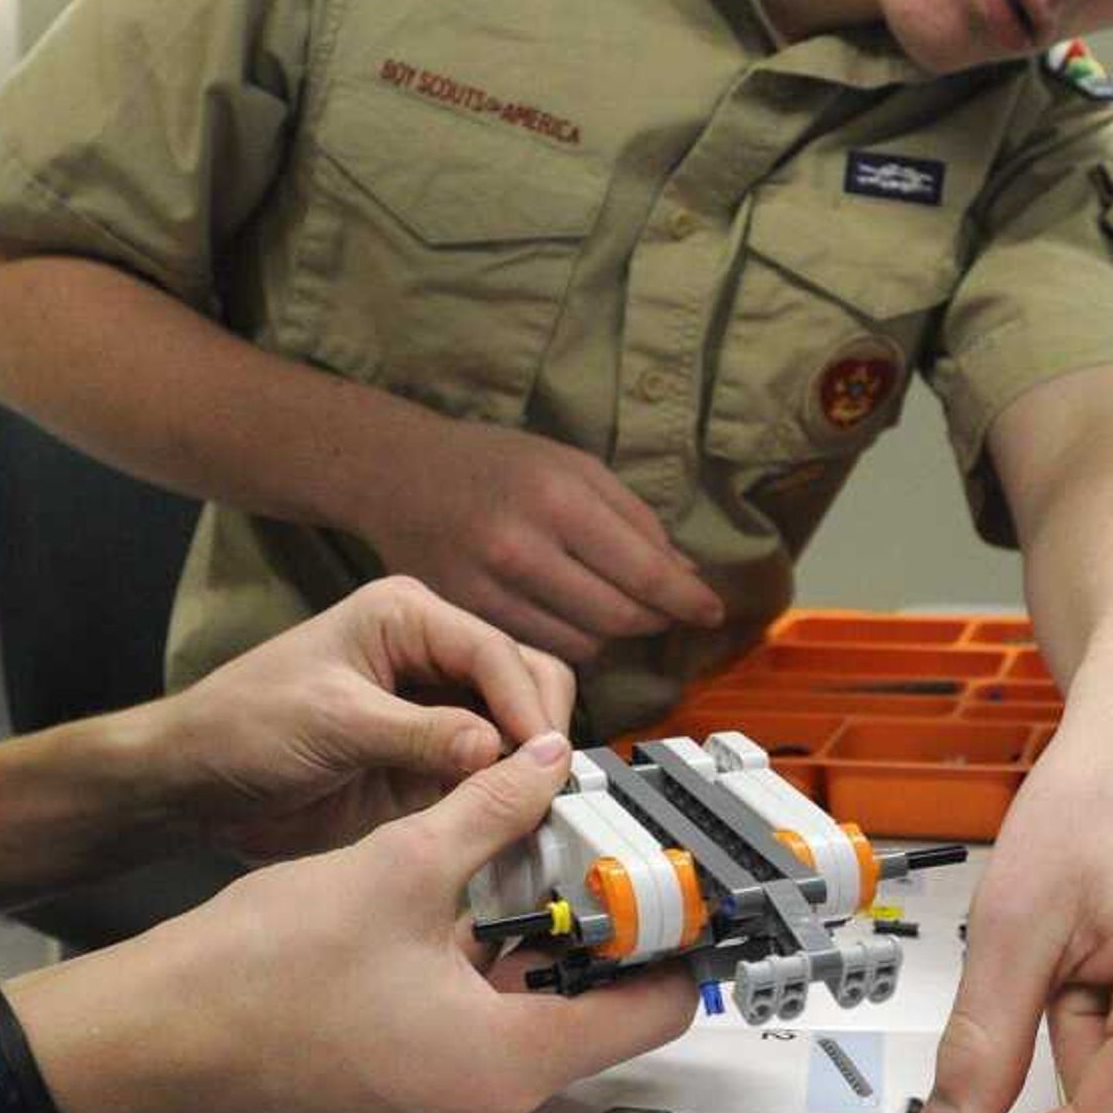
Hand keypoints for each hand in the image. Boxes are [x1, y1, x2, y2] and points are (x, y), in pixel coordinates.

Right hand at [21, 735, 697, 1112]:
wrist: (164, 1030)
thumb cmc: (268, 969)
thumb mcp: (399, 865)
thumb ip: (491, 811)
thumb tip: (550, 762)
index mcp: (512, 1060)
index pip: (657, 1008)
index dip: (681, 933)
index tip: (686, 868)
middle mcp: (498, 1093)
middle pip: (607, 1004)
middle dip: (616, 916)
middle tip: (623, 832)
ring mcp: (457, 1087)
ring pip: (548, 1001)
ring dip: (557, 926)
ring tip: (562, 837)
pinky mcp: (421, 1070)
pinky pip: (497, 1009)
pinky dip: (506, 949)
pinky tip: (491, 876)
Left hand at [143, 574, 577, 859]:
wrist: (195, 783)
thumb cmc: (243, 727)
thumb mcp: (333, 722)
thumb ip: (421, 734)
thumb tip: (504, 748)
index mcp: (406, 616)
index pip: (493, 651)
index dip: (527, 704)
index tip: (547, 759)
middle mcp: (430, 654)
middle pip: (523, 678)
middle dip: (539, 729)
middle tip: (544, 787)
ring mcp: (434, 709)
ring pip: (517, 726)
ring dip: (529, 764)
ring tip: (532, 809)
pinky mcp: (430, 760)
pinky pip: (489, 773)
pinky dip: (506, 795)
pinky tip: (511, 823)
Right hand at [353, 415, 723, 661]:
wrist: (399, 474)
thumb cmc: (496, 463)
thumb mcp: (572, 465)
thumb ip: (633, 518)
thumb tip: (686, 574)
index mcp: (557, 498)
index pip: (645, 571)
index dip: (688, 599)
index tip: (713, 612)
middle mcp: (522, 548)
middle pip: (619, 616)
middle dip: (656, 618)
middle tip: (667, 610)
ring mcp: (489, 589)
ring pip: (584, 643)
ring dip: (613, 634)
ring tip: (615, 610)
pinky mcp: (466, 617)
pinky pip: (542, 649)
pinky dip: (570, 642)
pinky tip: (573, 619)